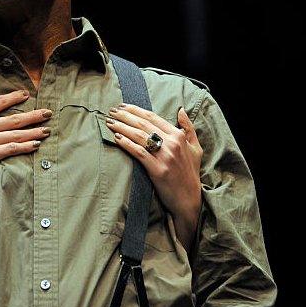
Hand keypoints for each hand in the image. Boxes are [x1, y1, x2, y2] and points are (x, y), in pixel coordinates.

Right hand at [0, 89, 51, 184]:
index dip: (14, 98)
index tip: (26, 95)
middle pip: (14, 118)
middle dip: (33, 115)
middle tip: (48, 112)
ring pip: (17, 134)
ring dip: (34, 131)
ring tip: (47, 129)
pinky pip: (12, 149)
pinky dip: (26, 146)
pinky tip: (36, 145)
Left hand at [104, 104, 202, 224]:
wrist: (189, 200)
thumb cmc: (190, 174)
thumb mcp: (196, 148)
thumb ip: (188, 128)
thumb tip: (181, 110)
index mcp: (179, 136)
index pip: (153, 117)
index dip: (135, 110)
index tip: (122, 106)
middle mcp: (172, 144)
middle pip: (143, 124)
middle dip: (125, 115)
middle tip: (111, 111)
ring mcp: (165, 157)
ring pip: (139, 136)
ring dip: (122, 127)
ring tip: (109, 122)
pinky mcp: (157, 170)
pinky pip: (139, 152)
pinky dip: (126, 143)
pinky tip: (116, 138)